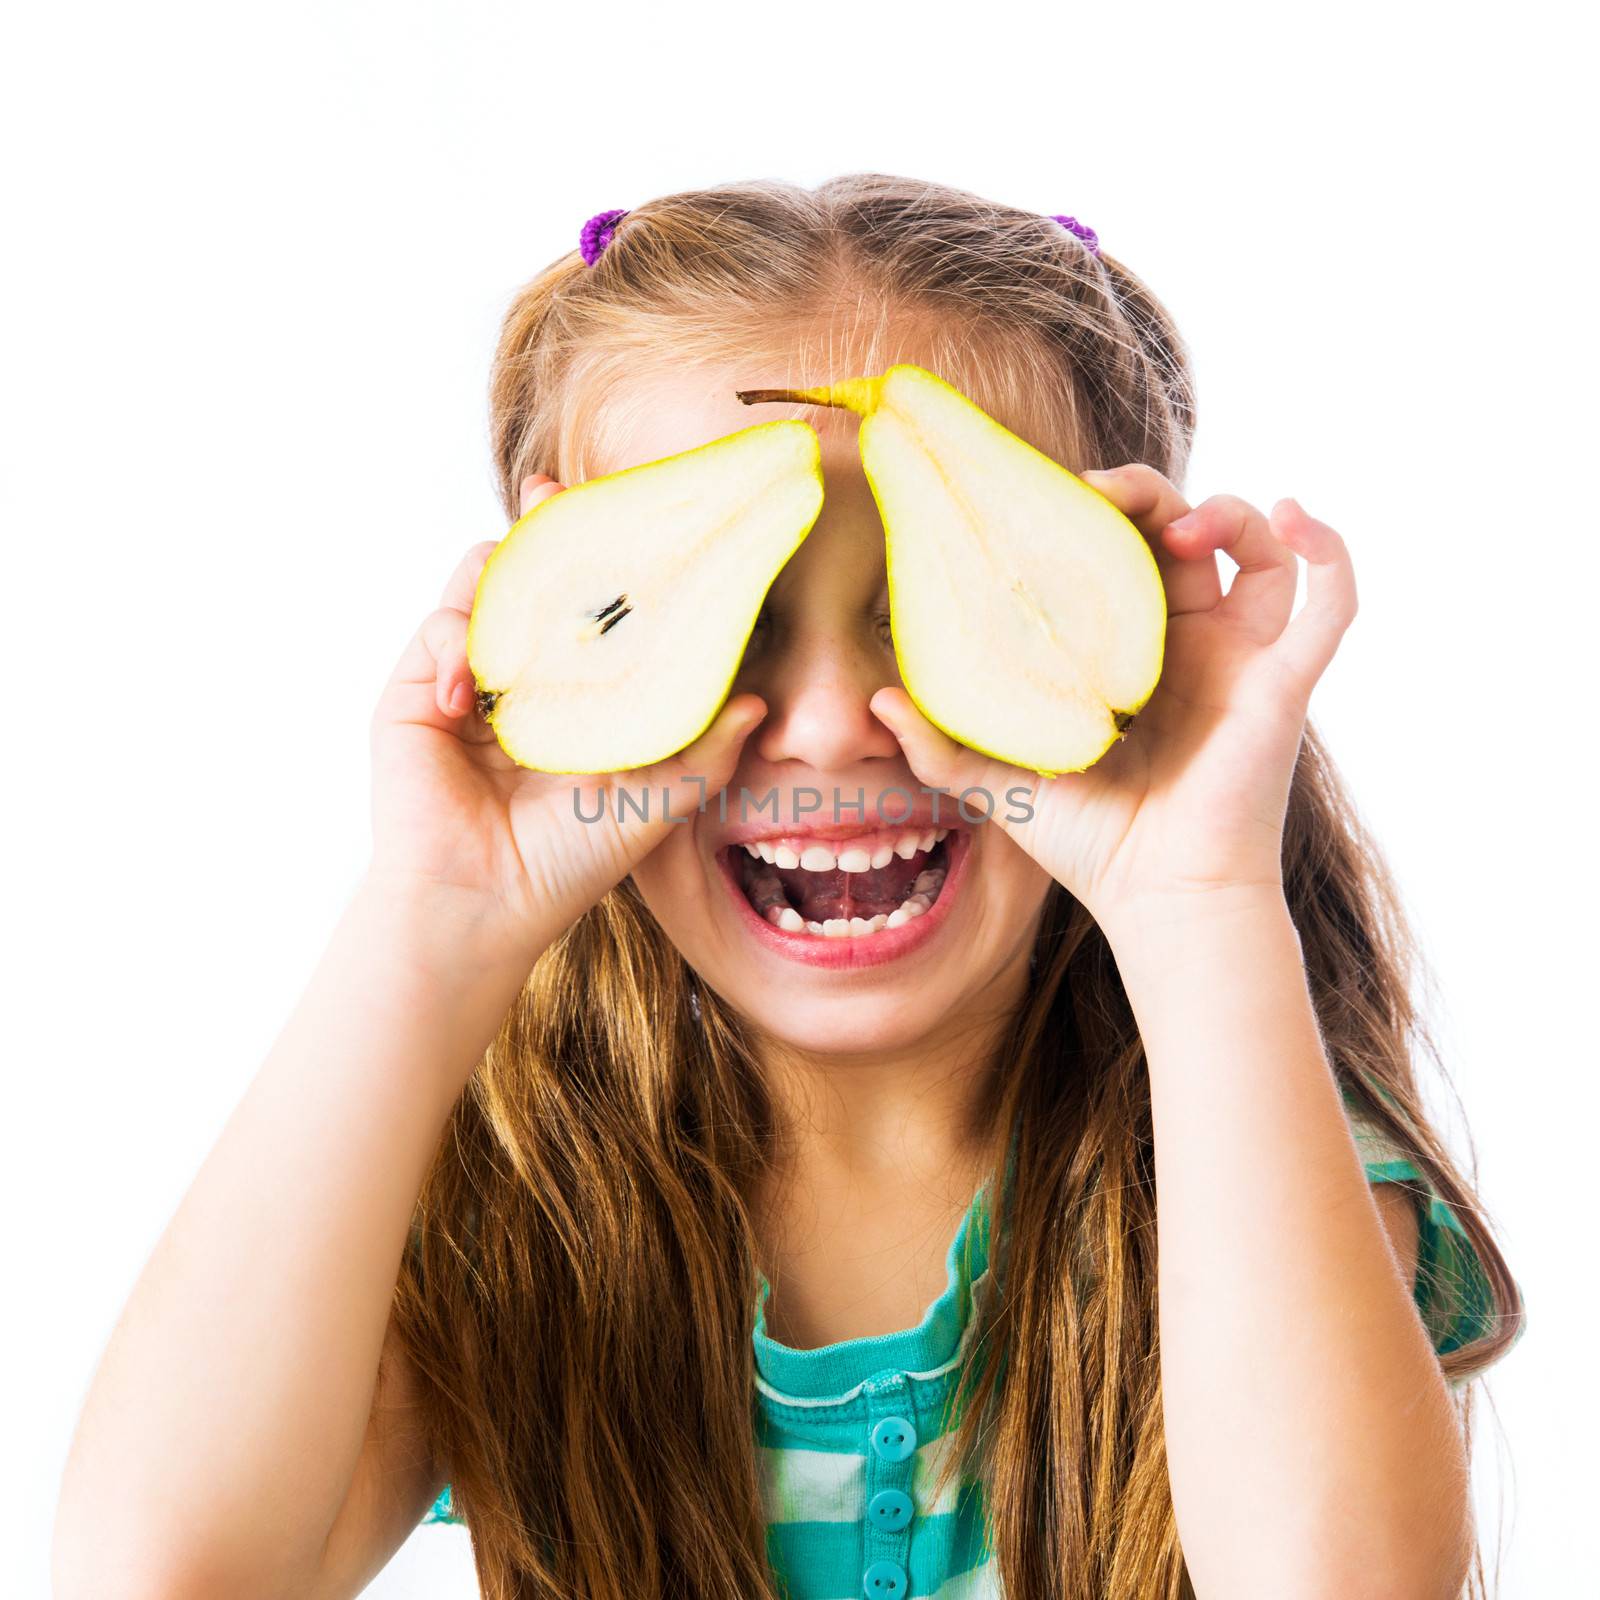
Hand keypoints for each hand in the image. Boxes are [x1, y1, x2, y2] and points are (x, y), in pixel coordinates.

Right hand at [367, 474, 766, 958]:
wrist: (484, 905)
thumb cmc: (570, 861)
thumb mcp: (655, 801)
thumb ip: (706, 750)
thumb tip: (764, 702)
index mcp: (584, 692)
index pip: (600, 606)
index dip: (614, 558)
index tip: (641, 515)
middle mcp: (531, 675)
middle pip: (540, 575)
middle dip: (548, 527)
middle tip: (559, 490)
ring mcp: (472, 678)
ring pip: (486, 586)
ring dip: (506, 573)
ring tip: (526, 583)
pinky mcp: (418, 692)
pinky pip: (440, 630)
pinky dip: (456, 638)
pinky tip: (473, 689)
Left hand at [869, 464, 1357, 929]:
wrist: (1159, 900)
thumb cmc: (1087, 845)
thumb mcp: (999, 785)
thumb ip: (939, 744)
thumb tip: (874, 703)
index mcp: (1126, 653)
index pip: (1116, 556)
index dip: (1093, 516)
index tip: (1049, 499)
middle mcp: (1188, 644)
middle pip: (1182, 534)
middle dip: (1149, 495)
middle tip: (1101, 495)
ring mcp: (1242, 658)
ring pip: (1258, 550)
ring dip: (1228, 512)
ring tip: (1181, 524)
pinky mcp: (1284, 681)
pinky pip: (1331, 601)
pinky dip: (1329, 550)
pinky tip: (1298, 514)